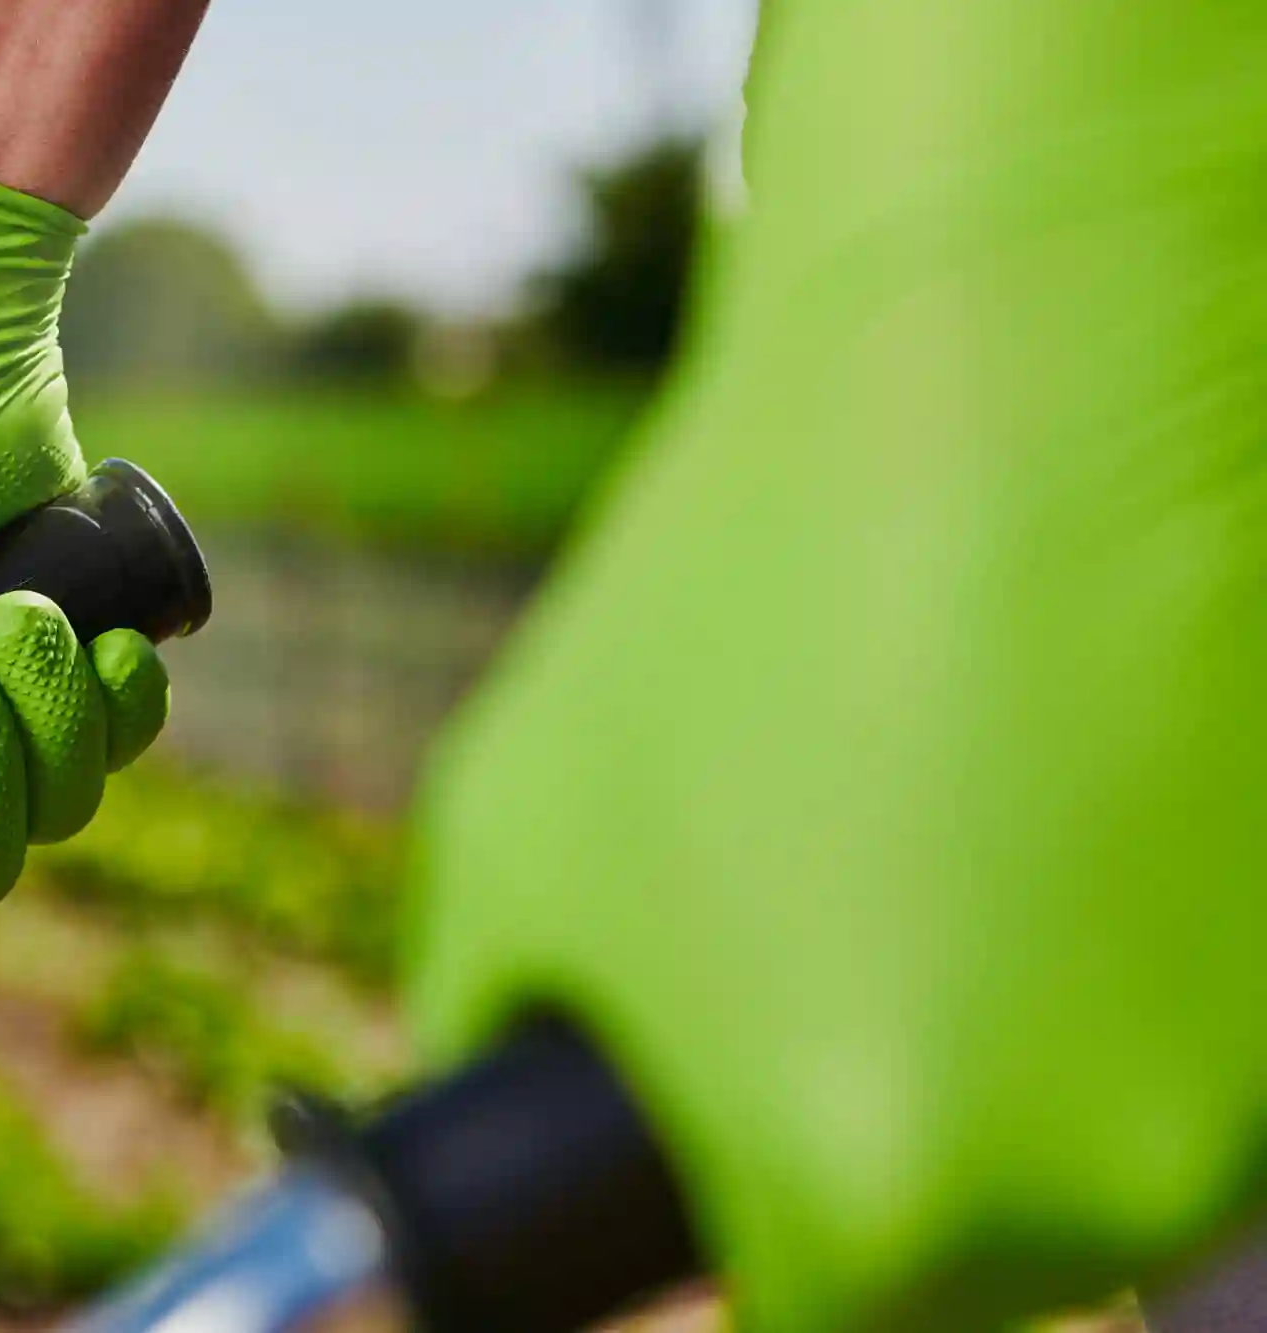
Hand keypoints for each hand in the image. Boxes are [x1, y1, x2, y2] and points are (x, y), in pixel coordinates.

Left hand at [408, 5, 1266, 1330]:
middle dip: (868, 1125)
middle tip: (834, 935)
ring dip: (1010, 1045)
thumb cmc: (738, 594)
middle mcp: (1088, 1196)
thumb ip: (499, 1033)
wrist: (1018, 359)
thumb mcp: (516, 841)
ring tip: (949, 829)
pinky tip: (1071, 813)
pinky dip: (1129, 968)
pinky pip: (1191, 1047)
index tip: (733, 1125)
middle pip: (948, 1255)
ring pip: (1086, 1154)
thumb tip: (500, 1129)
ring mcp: (1247, 1096)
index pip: (783, 1316)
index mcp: (860, 1195)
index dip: (742, 1216)